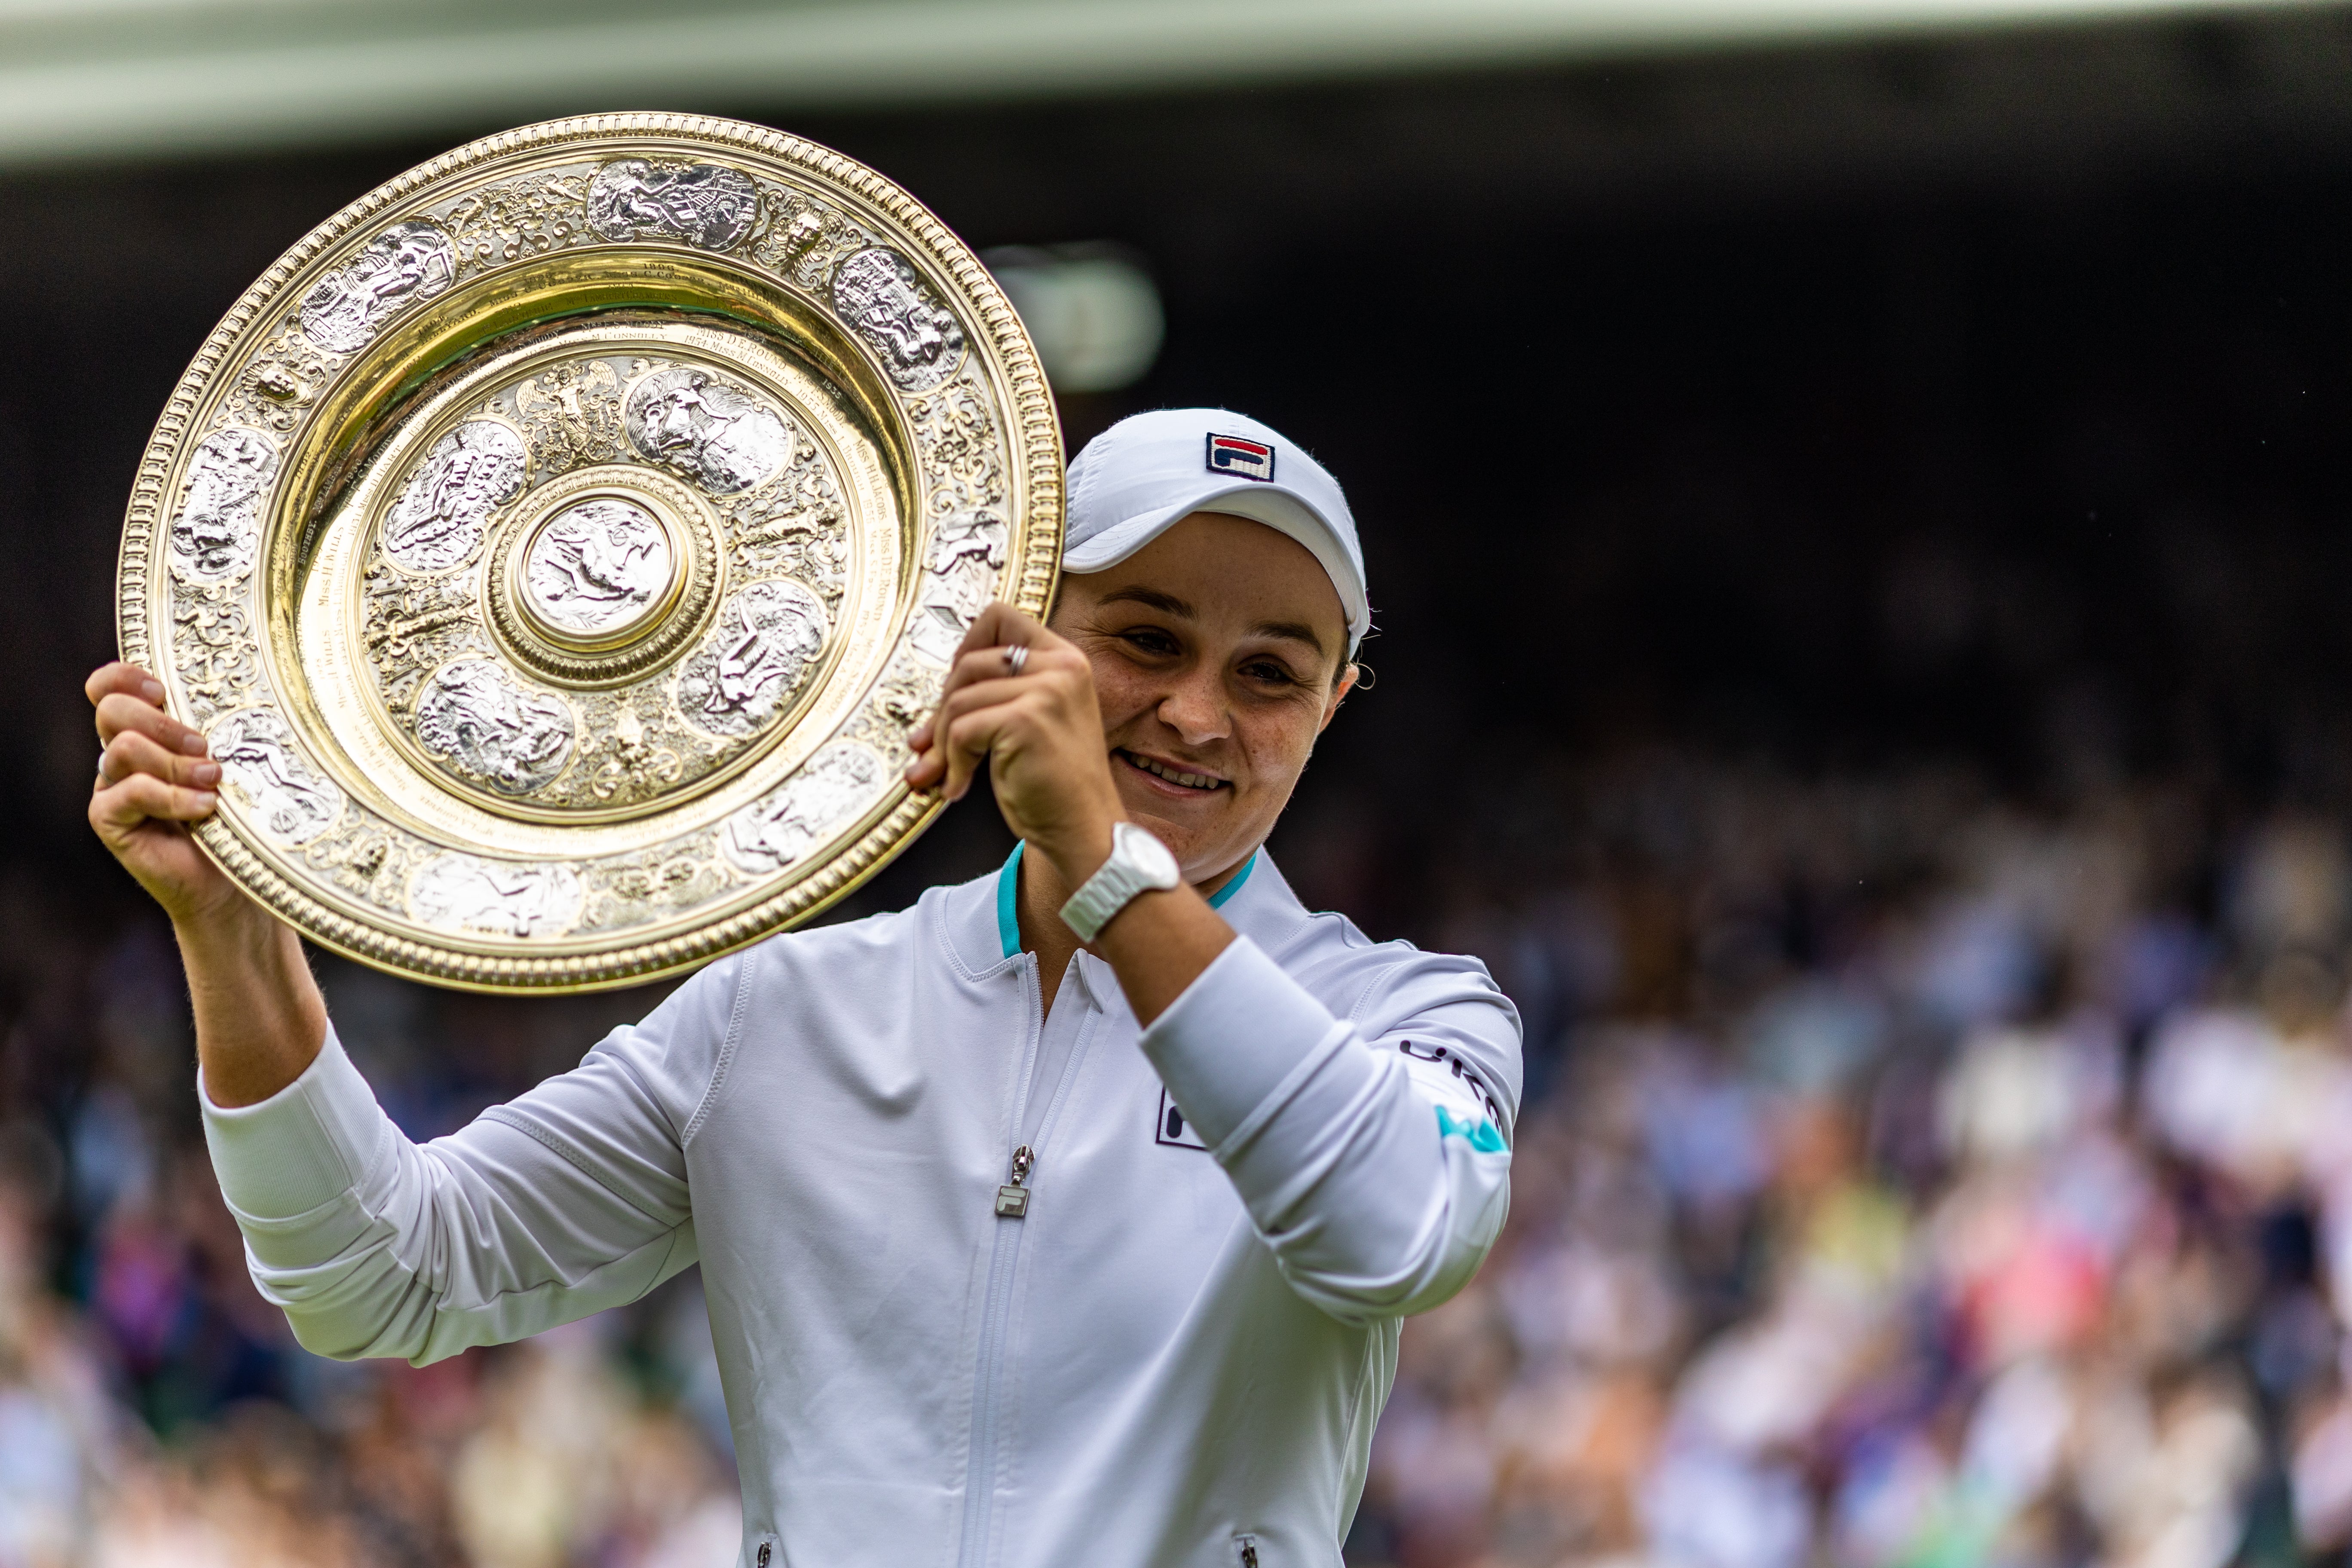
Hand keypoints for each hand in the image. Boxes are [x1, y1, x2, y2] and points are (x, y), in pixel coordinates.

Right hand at [86, 662, 242, 926]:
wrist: (231, 882)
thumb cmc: (238, 817)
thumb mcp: (231, 763)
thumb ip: (217, 731)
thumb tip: (245, 695)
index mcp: (146, 731)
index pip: (110, 687)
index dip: (126, 678)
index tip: (162, 691)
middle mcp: (121, 754)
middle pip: (112, 710)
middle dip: (163, 724)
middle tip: (205, 748)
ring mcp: (110, 786)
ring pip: (123, 748)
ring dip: (175, 763)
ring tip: (213, 781)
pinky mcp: (108, 818)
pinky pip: (128, 791)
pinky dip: (171, 797)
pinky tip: (204, 808)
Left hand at [904, 605, 1124, 883]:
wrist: (1083, 829)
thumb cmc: (1056, 785)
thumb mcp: (1031, 725)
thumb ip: (994, 701)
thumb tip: (922, 724)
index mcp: (1065, 660)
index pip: (1000, 618)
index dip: (966, 647)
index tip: (955, 688)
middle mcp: (1062, 667)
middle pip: (969, 662)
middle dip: (942, 709)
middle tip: (934, 747)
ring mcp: (1047, 691)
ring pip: (959, 699)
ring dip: (942, 743)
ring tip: (949, 773)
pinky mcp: (1027, 720)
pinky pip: (962, 730)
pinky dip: (953, 763)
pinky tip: (960, 787)